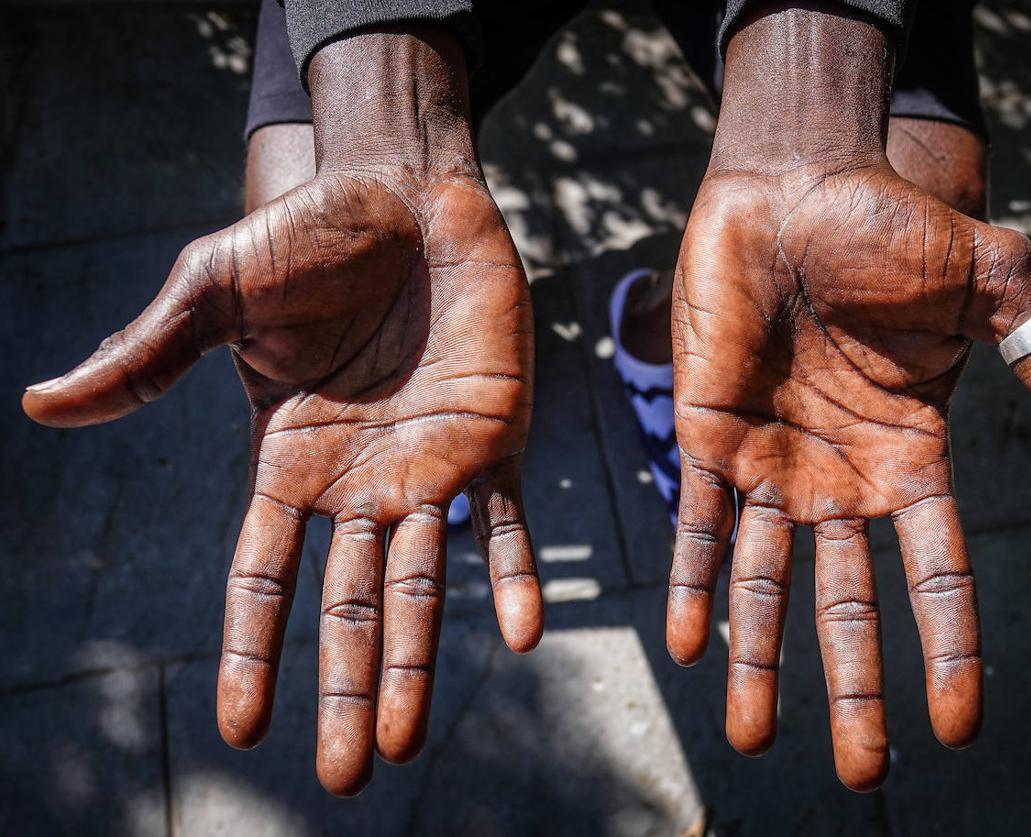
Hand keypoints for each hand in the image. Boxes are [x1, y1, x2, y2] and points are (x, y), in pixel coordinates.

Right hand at [22, 27, 541, 795]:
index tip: (244, 730)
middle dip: (343, 684)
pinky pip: (510, 522)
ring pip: (424, 582)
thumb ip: (147, 357)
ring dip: (417, 660)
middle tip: (343, 774)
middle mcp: (359, 483)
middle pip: (347, 604)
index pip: (264, 576)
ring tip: (404, 742)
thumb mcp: (214, 294)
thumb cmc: (307, 235)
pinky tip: (528, 634)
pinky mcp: (494, 439)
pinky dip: (519, 576)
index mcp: (290, 463)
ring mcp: (430, 467)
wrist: (405, 192)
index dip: (254, 650)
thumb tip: (41, 407)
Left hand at [666, 4, 1030, 790]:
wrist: (791, 185)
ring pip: (766, 583)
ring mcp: (771, 465)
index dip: (950, 646)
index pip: (938, 571)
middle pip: (849, 604)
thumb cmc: (889, 226)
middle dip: (852, 686)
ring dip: (759, 661)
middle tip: (858, 776)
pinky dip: (694, 585)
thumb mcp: (988, 287)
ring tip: (752, 737)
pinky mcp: (707, 436)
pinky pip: (699, 528)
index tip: (959, 724)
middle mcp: (840, 477)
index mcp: (911, 455)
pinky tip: (691, 647)